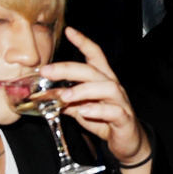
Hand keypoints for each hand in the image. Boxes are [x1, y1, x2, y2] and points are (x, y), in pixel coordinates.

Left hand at [40, 27, 149, 164]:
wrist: (128, 143)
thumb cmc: (105, 121)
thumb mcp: (82, 109)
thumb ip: (67, 101)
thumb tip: (44, 94)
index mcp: (103, 80)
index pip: (95, 55)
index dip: (83, 42)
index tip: (69, 30)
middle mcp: (113, 86)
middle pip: (93, 70)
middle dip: (69, 68)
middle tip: (47, 71)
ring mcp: (121, 102)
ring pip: (107, 87)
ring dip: (83, 89)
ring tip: (65, 96)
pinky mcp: (124, 119)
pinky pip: (113, 111)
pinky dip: (97, 109)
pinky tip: (83, 111)